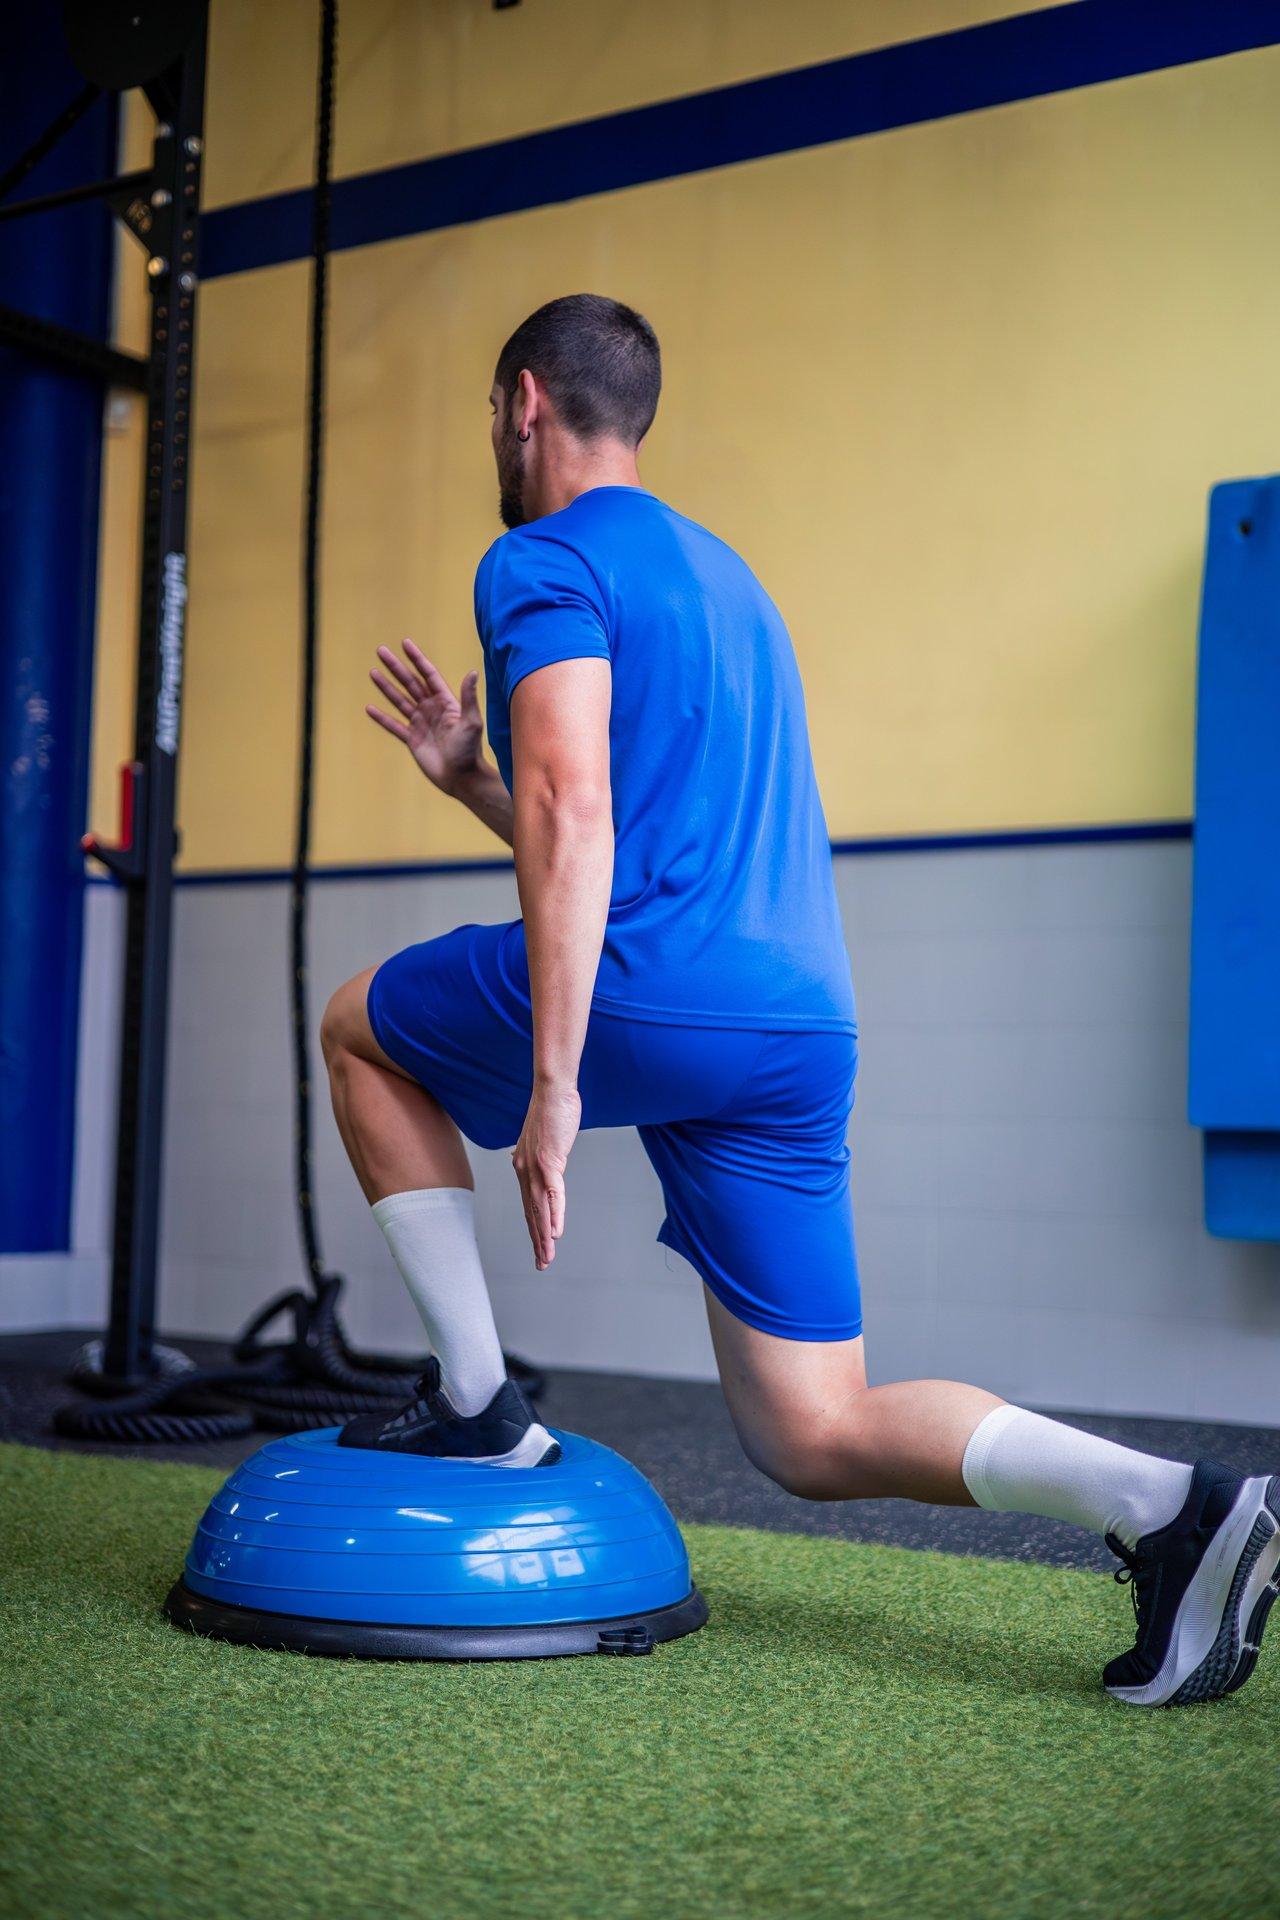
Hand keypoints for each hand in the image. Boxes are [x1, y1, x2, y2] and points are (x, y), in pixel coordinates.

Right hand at [366, 638, 485, 795]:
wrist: (461, 778)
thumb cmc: (470, 750)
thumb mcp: (471, 722)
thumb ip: (468, 697)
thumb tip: (473, 672)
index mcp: (445, 702)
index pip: (428, 675)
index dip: (417, 659)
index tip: (405, 643)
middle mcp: (432, 709)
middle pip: (410, 683)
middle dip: (396, 667)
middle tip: (381, 651)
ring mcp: (421, 724)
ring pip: (400, 701)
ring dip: (386, 687)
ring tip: (373, 673)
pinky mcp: (412, 739)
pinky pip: (394, 726)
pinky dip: (382, 718)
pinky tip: (370, 708)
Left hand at [511, 1082, 581, 1269]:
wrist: (552, 1089)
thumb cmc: (552, 1110)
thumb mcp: (544, 1137)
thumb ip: (541, 1153)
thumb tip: (534, 1161)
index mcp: (523, 1167)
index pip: (527, 1206)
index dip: (533, 1229)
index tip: (538, 1248)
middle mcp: (525, 1171)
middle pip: (531, 1213)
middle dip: (537, 1242)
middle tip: (541, 1264)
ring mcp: (536, 1167)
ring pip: (540, 1210)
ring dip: (544, 1237)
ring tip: (547, 1257)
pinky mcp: (550, 1161)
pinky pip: (553, 1194)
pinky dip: (555, 1215)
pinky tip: (557, 1233)